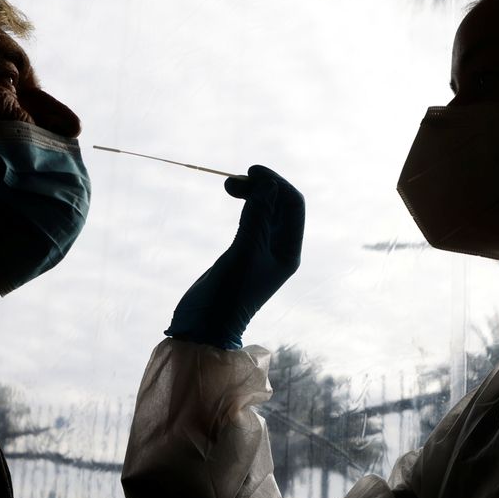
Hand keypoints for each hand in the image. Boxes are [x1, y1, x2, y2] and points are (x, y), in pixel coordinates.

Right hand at [165, 165, 304, 348]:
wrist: (205, 325)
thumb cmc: (228, 295)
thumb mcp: (244, 252)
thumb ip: (257, 218)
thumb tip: (269, 184)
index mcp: (289, 252)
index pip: (293, 206)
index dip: (276, 184)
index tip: (251, 172)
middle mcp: (280, 250)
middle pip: (280, 205)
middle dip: (262, 187)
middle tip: (232, 182)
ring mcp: (261, 251)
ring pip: (264, 210)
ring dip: (251, 193)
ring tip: (228, 186)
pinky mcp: (243, 253)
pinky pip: (251, 220)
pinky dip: (244, 205)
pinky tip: (233, 199)